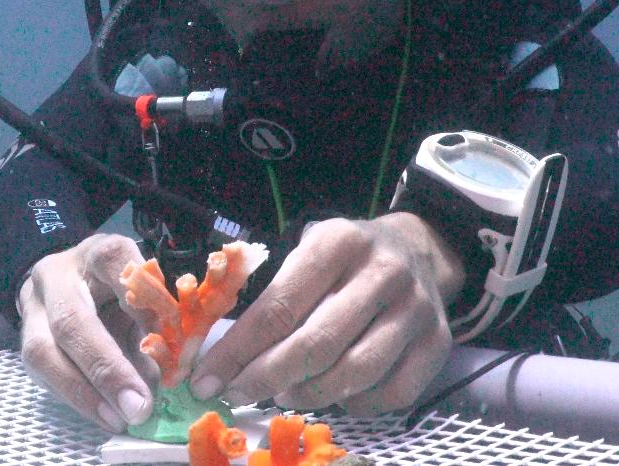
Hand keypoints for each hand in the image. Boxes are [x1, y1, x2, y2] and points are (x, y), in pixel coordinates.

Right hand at [18, 233, 155, 431]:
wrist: (68, 280)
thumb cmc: (118, 289)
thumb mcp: (143, 291)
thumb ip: (156, 323)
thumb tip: (174, 373)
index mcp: (98, 254)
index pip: (115, 264)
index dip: (141, 303)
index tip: (169, 341)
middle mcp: (58, 276)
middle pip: (71, 319)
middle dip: (105, 367)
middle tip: (137, 407)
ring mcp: (34, 307)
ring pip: (44, 350)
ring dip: (83, 392)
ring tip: (117, 419)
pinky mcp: (24, 339)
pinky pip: (41, 373)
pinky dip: (75, 399)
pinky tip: (103, 415)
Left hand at [189, 213, 464, 414]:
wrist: (417, 248)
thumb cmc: (343, 256)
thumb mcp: (305, 250)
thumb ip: (271, 293)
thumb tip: (225, 356)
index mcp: (338, 243)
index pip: (279, 306)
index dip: (239, 350)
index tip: (209, 379)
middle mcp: (382, 273)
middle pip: (316, 344)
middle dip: (267, 377)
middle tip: (238, 394)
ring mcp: (416, 310)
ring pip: (355, 373)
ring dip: (309, 394)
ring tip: (283, 393)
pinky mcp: (439, 342)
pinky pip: (394, 392)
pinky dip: (357, 405)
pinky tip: (334, 397)